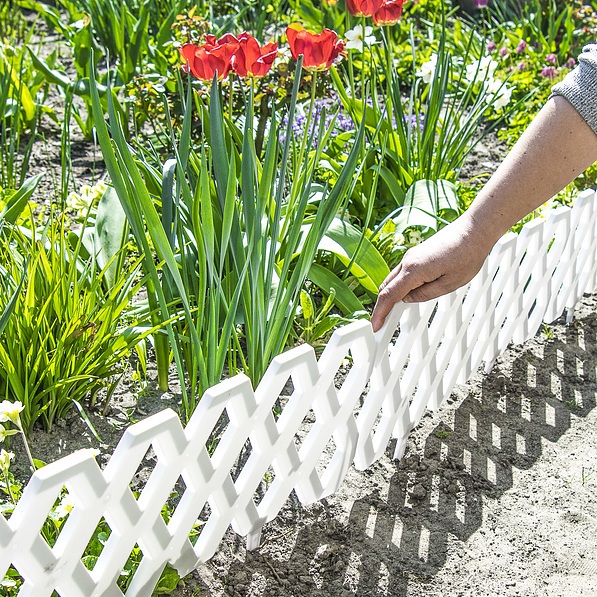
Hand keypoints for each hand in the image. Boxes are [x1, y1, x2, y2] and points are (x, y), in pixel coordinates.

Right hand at [371, 215, 491, 331]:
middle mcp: (408, 261)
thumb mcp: (449, 284)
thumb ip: (426, 295)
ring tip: (391, 313)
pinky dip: (397, 286)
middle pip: (385, 287)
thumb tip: (408, 300)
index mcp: (414, 270)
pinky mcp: (416, 254)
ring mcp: (411, 256)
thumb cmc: (467, 255)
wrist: (474, 230)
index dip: (380, 313)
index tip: (375, 327)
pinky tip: (403, 296)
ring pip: (392, 279)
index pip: (389, 295)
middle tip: (380, 323)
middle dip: (380, 306)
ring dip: (388, 296)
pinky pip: (400, 273)